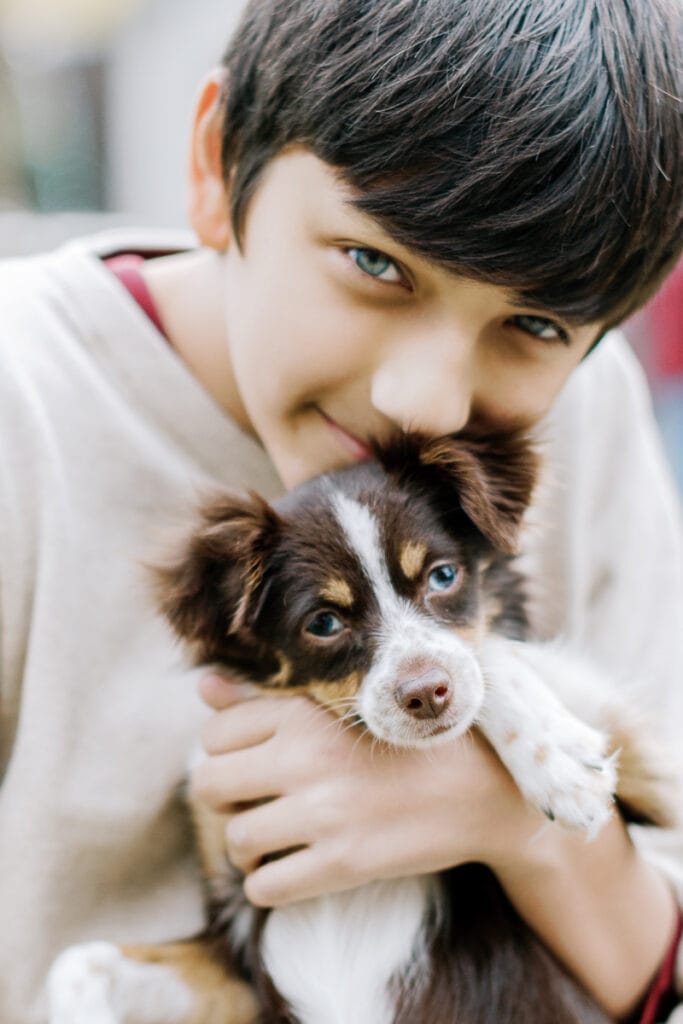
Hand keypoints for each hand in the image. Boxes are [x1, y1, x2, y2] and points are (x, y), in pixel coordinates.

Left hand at [192, 674, 545, 906]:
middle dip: (223, 799)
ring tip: (270, 842)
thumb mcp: (336, 704)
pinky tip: (290, 871)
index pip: (215, 734)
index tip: (249, 764)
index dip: (223, 753)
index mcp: (302, 713)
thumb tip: (202, 687)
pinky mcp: (343, 863)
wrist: (479, 787)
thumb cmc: (405, 740)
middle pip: (210, 785)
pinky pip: (264, 888)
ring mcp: (324, 812)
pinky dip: (267, 885)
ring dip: (245, 847)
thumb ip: (264, 699)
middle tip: (252, 803)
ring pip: (236, 840)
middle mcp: (305, 758)